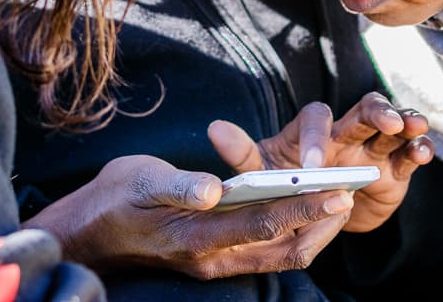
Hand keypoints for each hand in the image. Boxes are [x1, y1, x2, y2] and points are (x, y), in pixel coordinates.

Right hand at [23, 154, 352, 279]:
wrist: (90, 231)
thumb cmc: (118, 198)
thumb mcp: (142, 180)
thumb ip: (180, 186)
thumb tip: (213, 190)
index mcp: (196, 235)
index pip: (263, 223)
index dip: (305, 208)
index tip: (338, 191)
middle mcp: (211, 257)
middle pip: (282, 248)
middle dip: (322, 224)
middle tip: (352, 193)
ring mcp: (214, 263)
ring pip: (278, 255)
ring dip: (312, 231)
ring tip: (338, 201)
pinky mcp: (214, 259)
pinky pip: (264, 253)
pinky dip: (291, 234)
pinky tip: (305, 211)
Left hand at [209, 92, 433, 232]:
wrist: (314, 214)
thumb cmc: (285, 186)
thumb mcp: (263, 173)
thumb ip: (243, 155)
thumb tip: (215, 127)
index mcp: (312, 130)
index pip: (316, 118)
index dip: (316, 137)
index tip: (314, 166)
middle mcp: (345, 132)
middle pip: (363, 108)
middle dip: (376, 111)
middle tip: (386, 122)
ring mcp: (372, 148)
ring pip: (392, 123)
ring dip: (405, 120)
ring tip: (414, 127)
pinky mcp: (393, 169)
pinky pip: (408, 154)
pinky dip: (418, 149)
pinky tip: (423, 152)